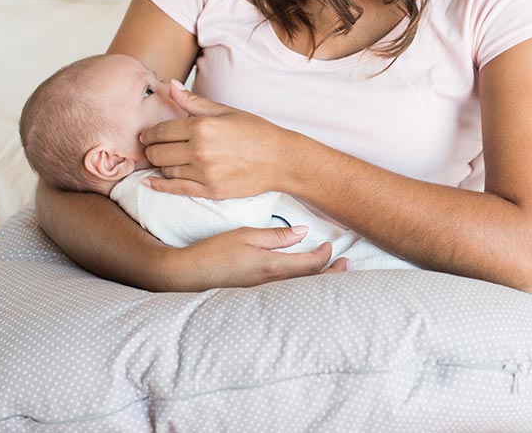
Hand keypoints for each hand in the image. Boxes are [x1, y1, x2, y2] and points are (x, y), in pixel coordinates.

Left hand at [140, 80, 295, 198]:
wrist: (281, 159)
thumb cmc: (256, 132)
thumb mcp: (226, 111)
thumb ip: (194, 102)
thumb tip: (170, 85)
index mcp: (202, 126)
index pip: (161, 131)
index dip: (150, 133)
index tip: (147, 135)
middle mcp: (200, 150)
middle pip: (158, 152)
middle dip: (151, 149)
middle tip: (152, 148)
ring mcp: (204, 172)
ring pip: (165, 171)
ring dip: (160, 166)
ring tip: (163, 161)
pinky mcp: (210, 190)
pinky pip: (176, 189)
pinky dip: (160, 185)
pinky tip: (151, 182)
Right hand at [160, 225, 349, 290]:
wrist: (186, 276)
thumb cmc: (213, 252)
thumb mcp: (245, 235)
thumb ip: (275, 236)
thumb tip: (302, 232)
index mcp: (272, 266)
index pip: (310, 265)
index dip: (325, 256)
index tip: (329, 246)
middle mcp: (272, 285)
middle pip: (312, 283)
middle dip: (332, 274)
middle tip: (345, 264)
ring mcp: (264, 295)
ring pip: (302, 290)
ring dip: (320, 281)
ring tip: (332, 271)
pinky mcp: (256, 298)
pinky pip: (288, 294)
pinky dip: (303, 287)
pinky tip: (305, 281)